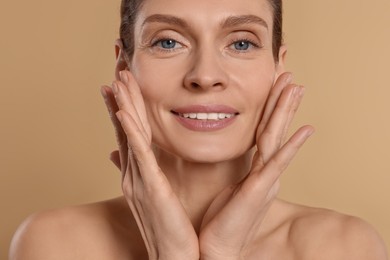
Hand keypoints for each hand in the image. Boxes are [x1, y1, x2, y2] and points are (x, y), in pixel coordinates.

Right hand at [101, 70, 198, 259]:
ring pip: (129, 135)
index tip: (120, 82)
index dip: (122, 105)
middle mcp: (133, 172)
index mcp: (138, 172)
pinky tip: (123, 112)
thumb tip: (131, 155)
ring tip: (118, 79)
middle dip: (121, 96)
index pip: (129, 132)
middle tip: (118, 68)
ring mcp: (138, 179)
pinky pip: (139, 155)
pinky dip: (130, 132)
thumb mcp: (155, 193)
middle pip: (125, 127)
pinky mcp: (149, 187)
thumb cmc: (169, 224)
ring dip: (123, 105)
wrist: (175, 255)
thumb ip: (145, 171)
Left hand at [198, 73, 313, 258]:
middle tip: (288, 75)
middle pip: (273, 129)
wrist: (216, 248)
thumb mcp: (225, 187)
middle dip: (281, 101)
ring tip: (295, 87)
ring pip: (276, 138)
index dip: (269, 108)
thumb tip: (215, 151)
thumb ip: (226, 167)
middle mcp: (264, 172)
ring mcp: (265, 180)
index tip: (272, 85)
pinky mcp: (260, 189)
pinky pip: (277, 163)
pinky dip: (292, 146)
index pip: (263, 131)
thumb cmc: (219, 219)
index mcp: (255, 170)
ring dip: (286, 112)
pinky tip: (307, 129)